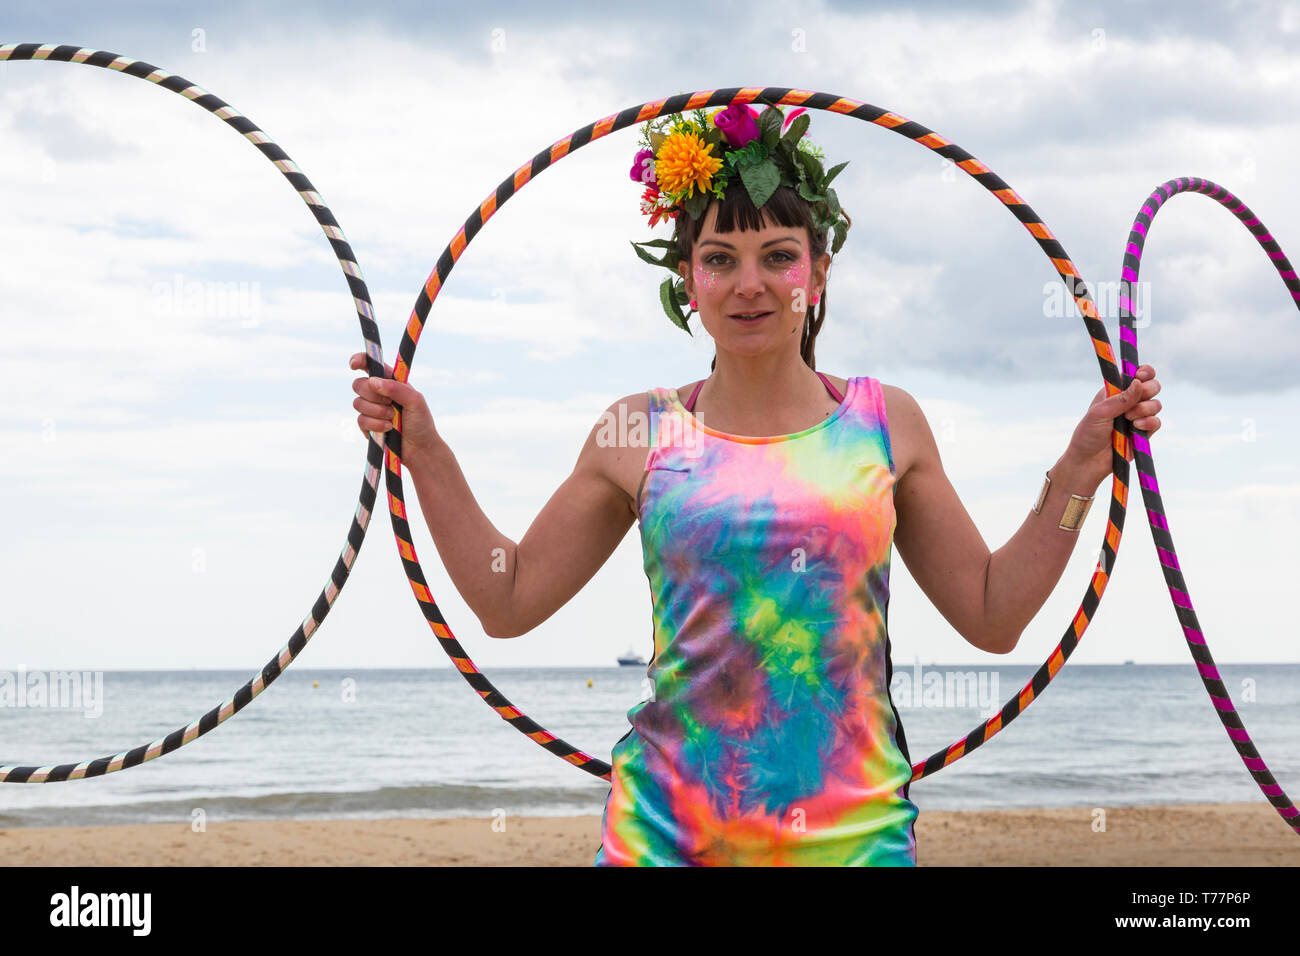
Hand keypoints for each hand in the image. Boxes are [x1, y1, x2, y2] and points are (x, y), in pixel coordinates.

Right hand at [349, 353, 440, 464]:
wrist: (419, 449)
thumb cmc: (420, 422)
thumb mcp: (415, 401)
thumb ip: (396, 388)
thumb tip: (373, 381)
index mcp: (390, 381)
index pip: (370, 365)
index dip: (359, 360)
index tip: (354, 365)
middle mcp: (378, 393)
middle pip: (358, 384)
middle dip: (372, 395)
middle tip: (390, 403)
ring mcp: (371, 409)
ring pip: (357, 403)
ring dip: (376, 411)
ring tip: (392, 418)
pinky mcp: (366, 426)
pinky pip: (361, 420)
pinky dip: (375, 424)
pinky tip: (388, 429)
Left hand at [1067, 364, 1162, 478]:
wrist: (1089, 462)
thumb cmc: (1088, 435)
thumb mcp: (1099, 413)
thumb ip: (1120, 399)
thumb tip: (1138, 382)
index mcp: (1115, 392)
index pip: (1135, 374)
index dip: (1143, 372)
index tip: (1140, 375)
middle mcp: (1128, 402)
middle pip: (1152, 386)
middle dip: (1148, 389)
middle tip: (1134, 401)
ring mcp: (1138, 417)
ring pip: (1156, 404)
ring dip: (1145, 408)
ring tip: (1128, 419)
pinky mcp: (1144, 432)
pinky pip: (1156, 422)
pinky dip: (1149, 422)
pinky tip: (1137, 427)